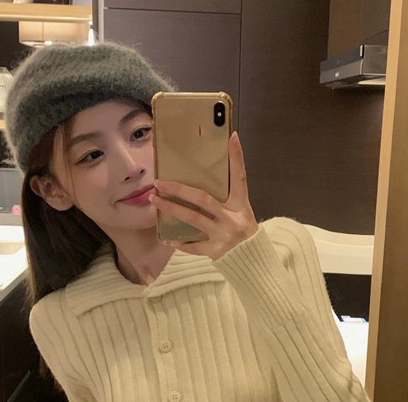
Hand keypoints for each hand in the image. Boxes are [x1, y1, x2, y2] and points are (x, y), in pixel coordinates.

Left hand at [149, 130, 259, 260]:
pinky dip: (181, 243)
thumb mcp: (241, 211)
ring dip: (172, 208)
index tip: (231, 137)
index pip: (240, 177)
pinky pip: (194, 246)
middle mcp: (232, 218)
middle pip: (203, 199)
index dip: (237, 158)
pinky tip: (168, 239)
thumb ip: (227, 196)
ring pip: (193, 219)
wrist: (253, 259)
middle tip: (159, 182)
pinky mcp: (216, 251)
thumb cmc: (242, 230)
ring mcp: (223, 235)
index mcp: (241, 204)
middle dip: (179, 190)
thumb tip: (207, 176)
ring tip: (154, 200)